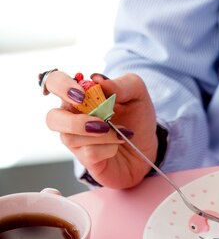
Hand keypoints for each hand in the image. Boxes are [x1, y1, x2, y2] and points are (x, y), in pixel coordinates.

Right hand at [44, 70, 157, 187]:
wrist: (147, 147)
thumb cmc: (136, 117)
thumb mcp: (137, 94)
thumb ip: (122, 84)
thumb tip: (97, 79)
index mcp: (79, 95)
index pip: (54, 82)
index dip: (61, 86)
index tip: (82, 94)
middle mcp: (71, 116)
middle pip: (51, 118)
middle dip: (74, 121)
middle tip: (101, 122)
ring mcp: (75, 139)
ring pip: (71, 138)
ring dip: (102, 135)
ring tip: (120, 132)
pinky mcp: (85, 158)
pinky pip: (89, 153)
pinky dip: (109, 148)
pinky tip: (118, 145)